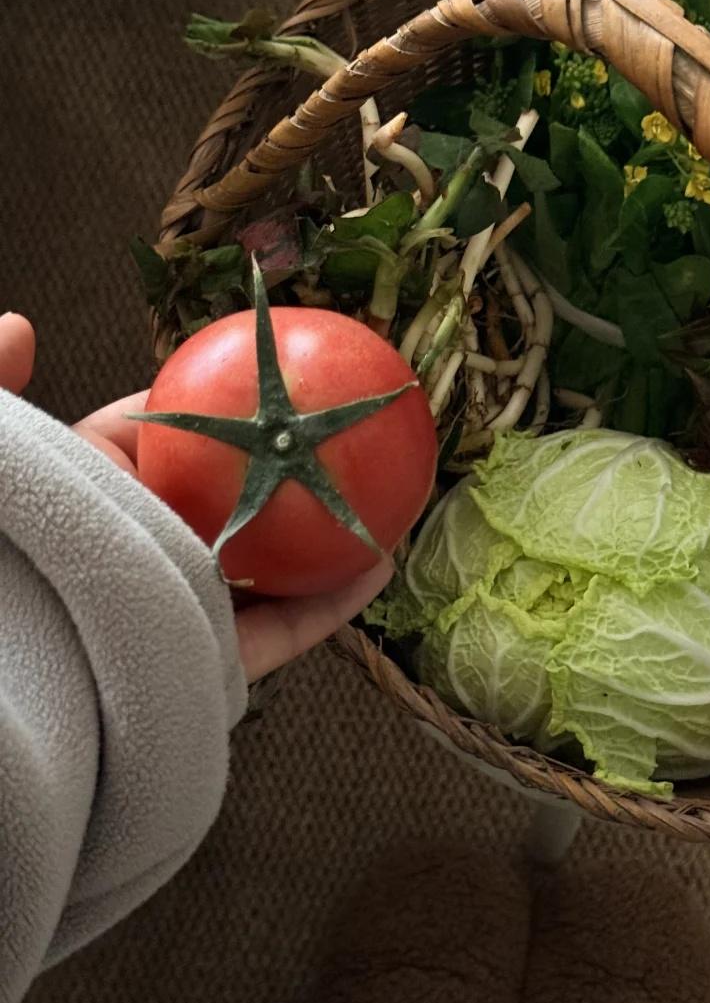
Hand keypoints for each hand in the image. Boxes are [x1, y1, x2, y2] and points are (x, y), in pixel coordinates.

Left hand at [0, 312, 390, 681]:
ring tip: (379, 500)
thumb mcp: (1, 458)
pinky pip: (284, 630)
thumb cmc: (4, 558)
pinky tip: (376, 566)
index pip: (157, 445)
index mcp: (96, 501)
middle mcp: (146, 553)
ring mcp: (184, 609)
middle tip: (340, 433)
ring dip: (327, 537)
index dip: (208, 410)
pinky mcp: (213, 664)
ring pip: (267, 569)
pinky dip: (334, 603)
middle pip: (229, 503)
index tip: (261, 378)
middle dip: (286, 471)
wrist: (14, 680)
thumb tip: (20, 322)